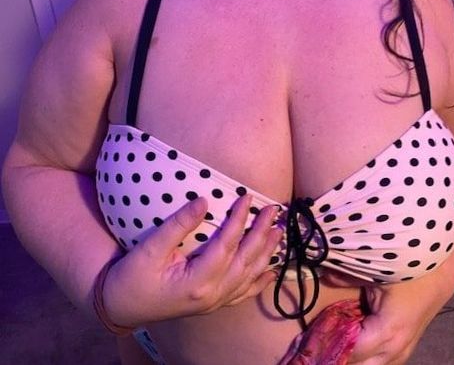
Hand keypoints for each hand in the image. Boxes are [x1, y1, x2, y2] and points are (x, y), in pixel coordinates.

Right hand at [102, 194, 282, 327]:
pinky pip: (242, 293)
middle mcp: (212, 295)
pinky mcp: (212, 303)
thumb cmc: (133, 277)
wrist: (122, 307)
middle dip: (261, 234)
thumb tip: (203, 201)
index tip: (248, 197)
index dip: (239, 220)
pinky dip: (259, 281)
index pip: (226, 245)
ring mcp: (214, 302)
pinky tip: (271, 272)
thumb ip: (178, 225)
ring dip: (265, 254)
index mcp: (197, 282)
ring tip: (279, 232)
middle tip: (273, 210)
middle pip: (244, 260)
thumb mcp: (150, 249)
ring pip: (248, 277)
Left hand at [323, 245, 453, 364]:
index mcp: (388, 333)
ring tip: (330, 342)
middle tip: (316, 345)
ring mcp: (402, 351)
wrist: (442, 273)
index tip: (309, 340)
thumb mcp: (376, 270)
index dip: (329, 346)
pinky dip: (364, 353)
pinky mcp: (404, 346)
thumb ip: (345, 275)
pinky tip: (349, 338)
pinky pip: (381, 358)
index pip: (351, 352)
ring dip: (353, 356)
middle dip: (338, 356)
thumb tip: (323, 276)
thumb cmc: (410, 271)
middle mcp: (396, 349)